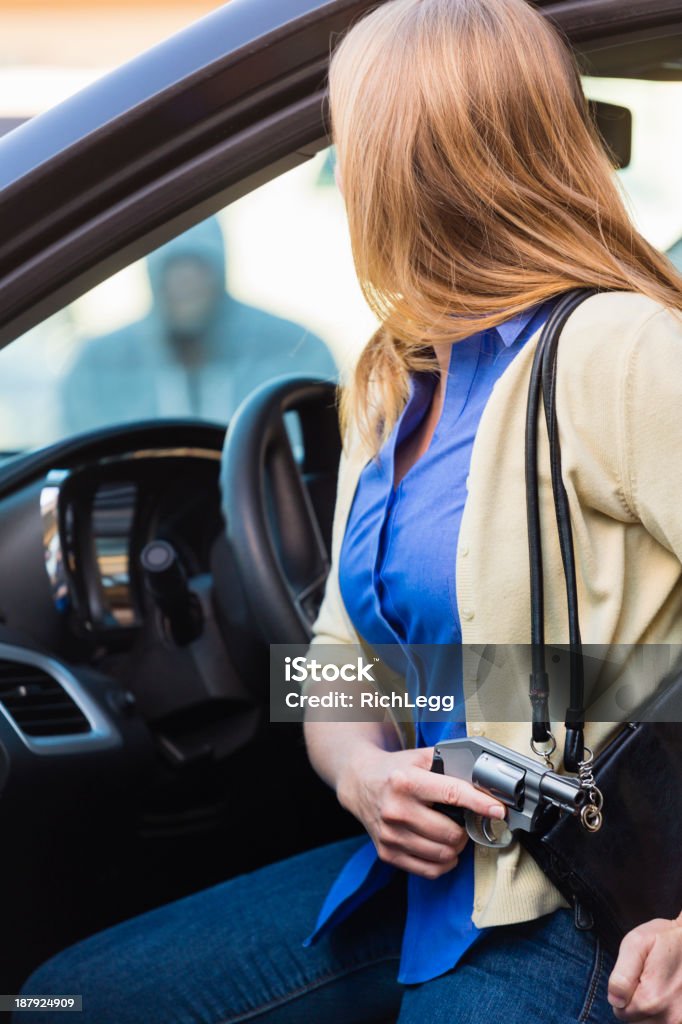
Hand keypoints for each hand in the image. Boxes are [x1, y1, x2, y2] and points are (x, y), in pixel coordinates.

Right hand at [336, 743, 505, 878]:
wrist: (361, 782)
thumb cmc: (396, 771)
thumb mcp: (420, 758)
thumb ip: (450, 764)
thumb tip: (484, 780)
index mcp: (406, 782)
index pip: (452, 794)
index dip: (479, 804)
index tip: (498, 810)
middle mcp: (396, 810)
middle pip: (451, 833)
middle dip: (466, 829)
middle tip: (464, 821)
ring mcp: (390, 835)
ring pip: (443, 855)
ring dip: (456, 847)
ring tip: (452, 833)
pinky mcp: (387, 853)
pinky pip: (429, 870)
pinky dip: (444, 862)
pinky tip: (443, 849)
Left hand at [608, 915, 681, 1021]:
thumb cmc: (665, 938)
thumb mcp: (636, 944)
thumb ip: (621, 975)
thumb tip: (615, 1000)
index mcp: (651, 999)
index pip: (620, 1012)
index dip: (623, 994)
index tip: (635, 978)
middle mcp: (669, 1016)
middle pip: (636, 1022)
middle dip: (636, 1004)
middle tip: (647, 981)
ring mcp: (680, 1020)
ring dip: (650, 1011)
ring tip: (658, 987)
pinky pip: (666, 1023)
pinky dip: (663, 1013)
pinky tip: (667, 997)